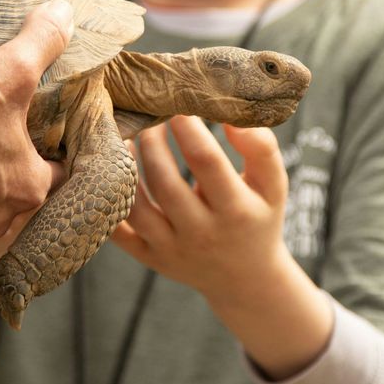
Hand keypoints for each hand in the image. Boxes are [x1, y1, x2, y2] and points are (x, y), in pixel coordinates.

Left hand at [111, 116, 290, 305]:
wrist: (244, 279)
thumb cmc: (258, 217)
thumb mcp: (273, 185)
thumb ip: (261, 148)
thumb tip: (228, 116)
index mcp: (236, 211)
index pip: (206, 160)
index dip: (188, 127)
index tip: (179, 104)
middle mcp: (202, 234)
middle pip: (165, 181)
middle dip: (153, 141)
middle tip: (152, 116)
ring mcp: (172, 250)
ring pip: (136, 206)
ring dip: (127, 166)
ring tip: (128, 137)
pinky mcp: (149, 258)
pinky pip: (118, 231)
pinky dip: (109, 200)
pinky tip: (114, 171)